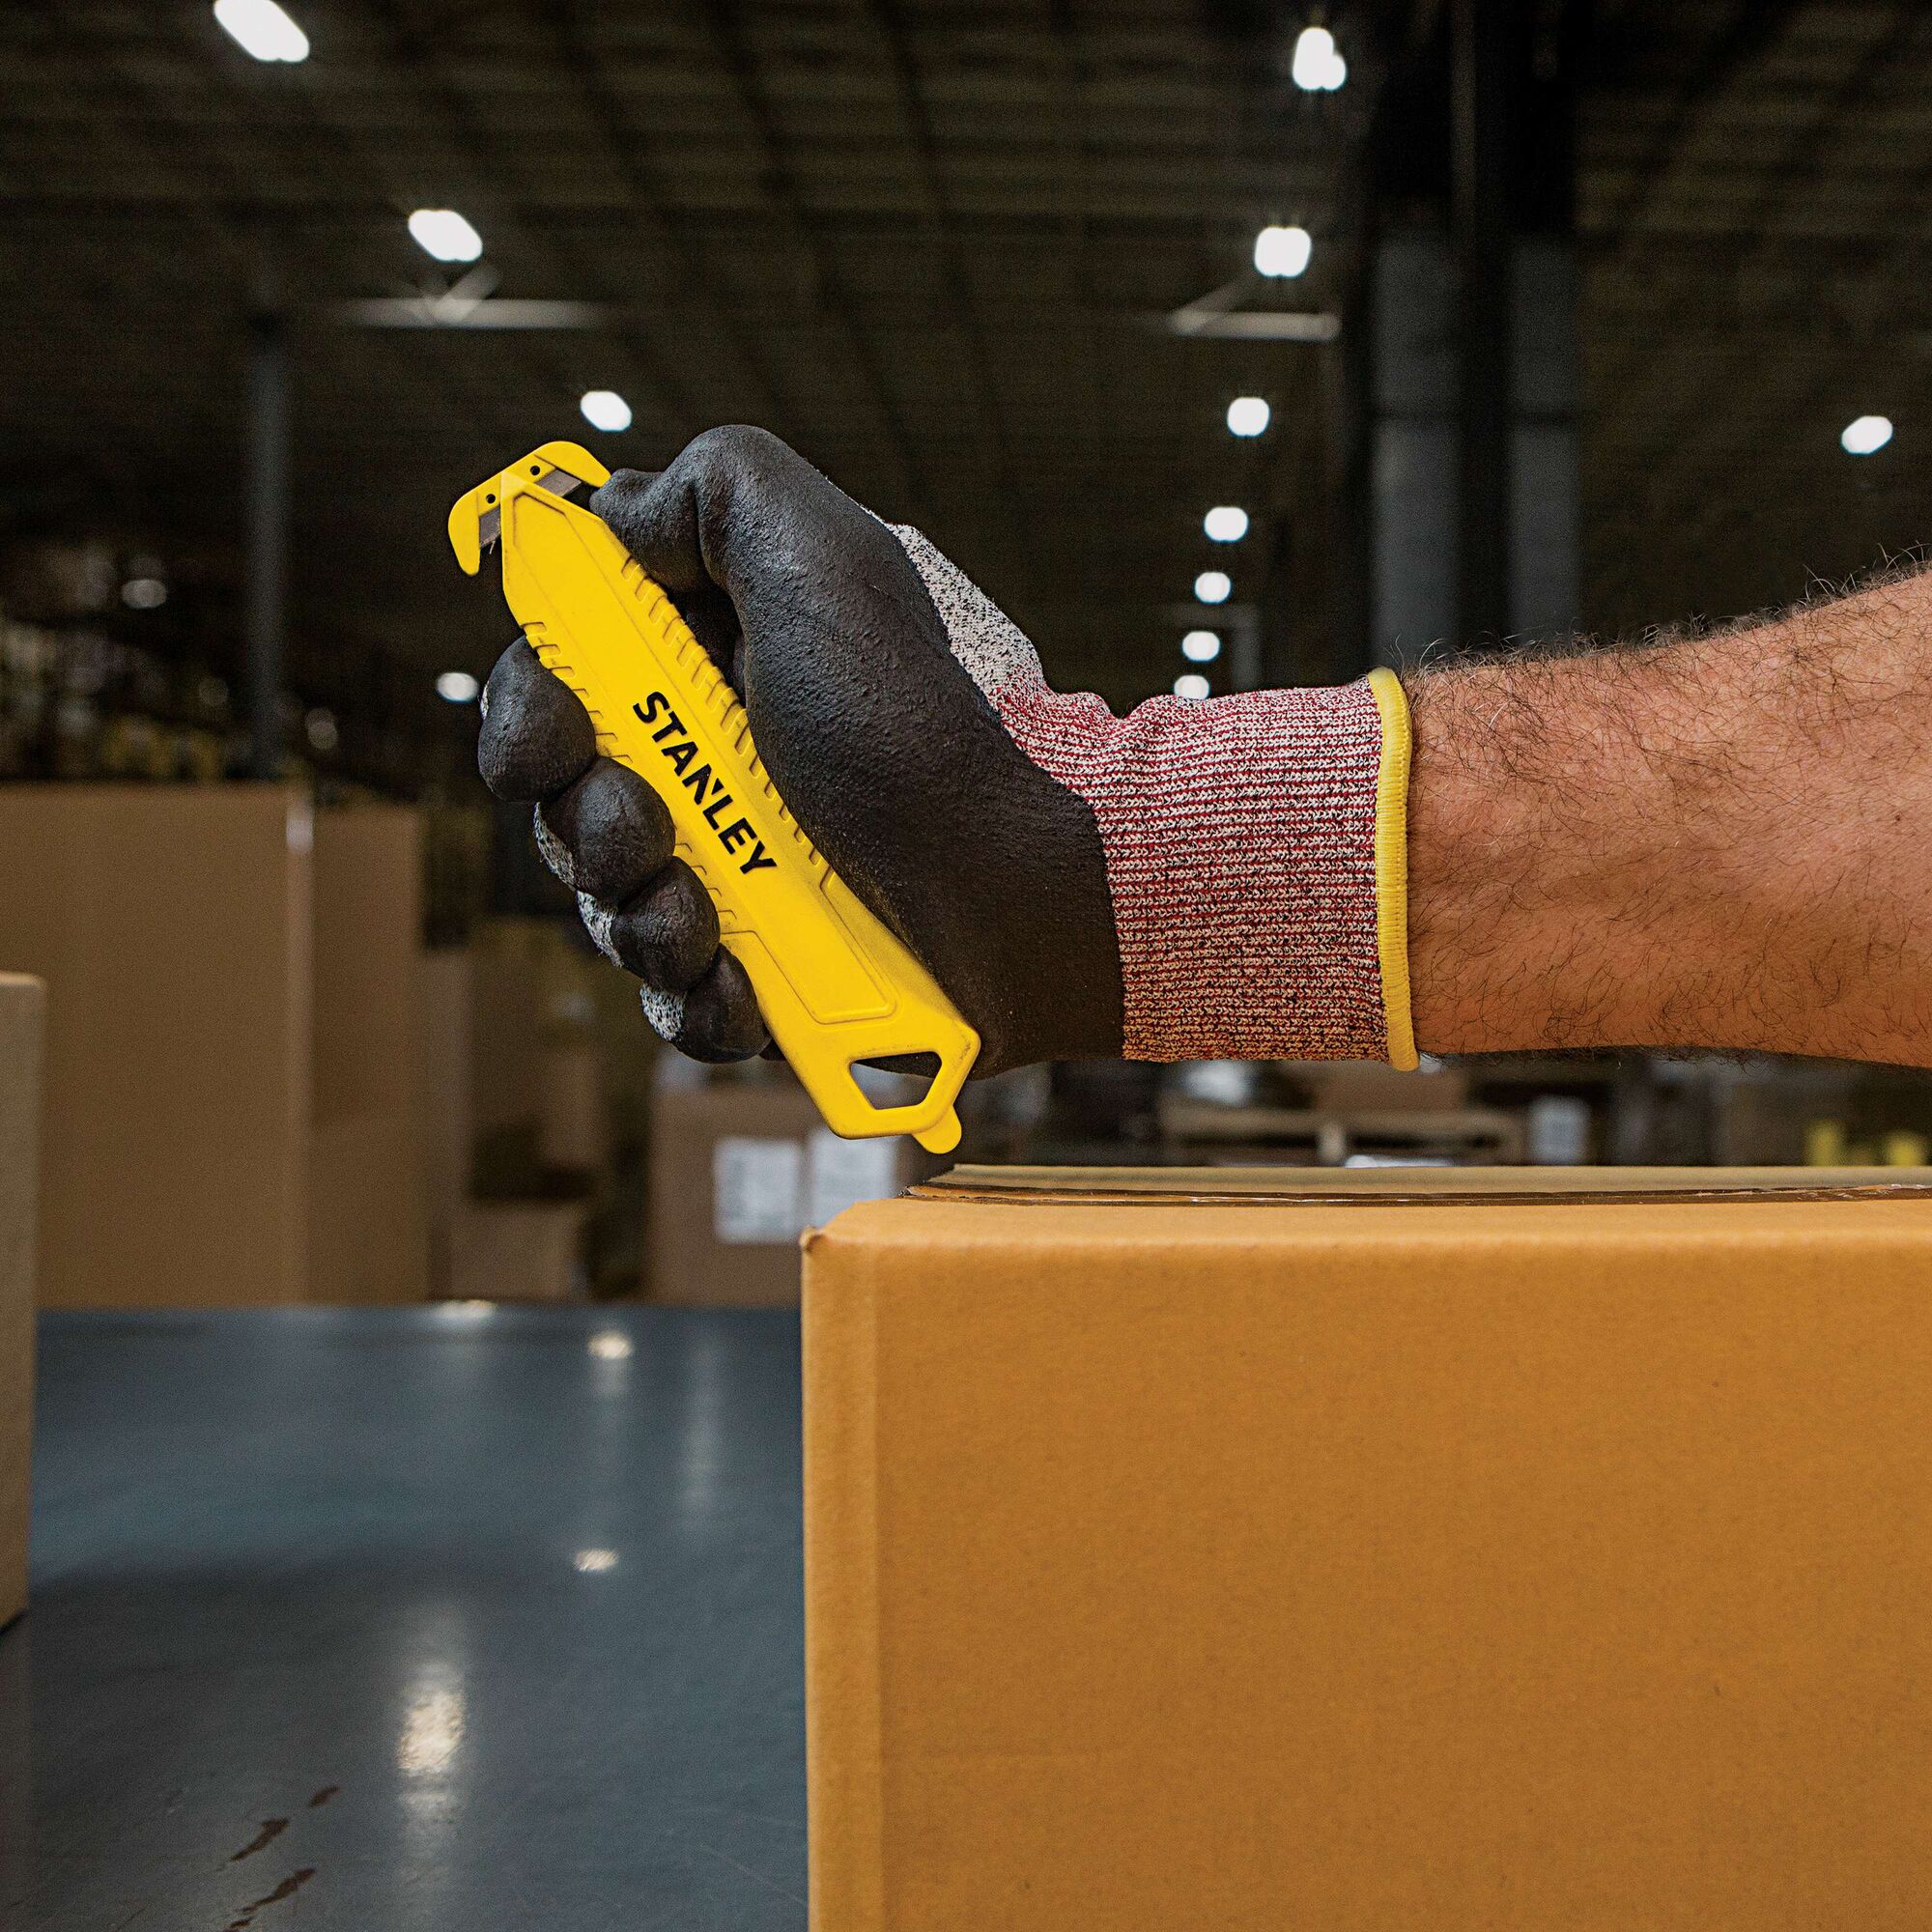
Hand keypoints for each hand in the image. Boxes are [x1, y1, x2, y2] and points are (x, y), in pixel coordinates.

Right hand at [478, 426, 1406, 1073]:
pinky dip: (693, 1000)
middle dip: (584, 824)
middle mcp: (710, 773)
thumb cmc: (917, 722)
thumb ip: (707, 492)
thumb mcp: (820, 555)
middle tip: (648, 830)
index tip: (558, 737)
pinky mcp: (766, 980)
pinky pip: (673, 1008)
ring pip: (607, 915)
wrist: (1017, 879)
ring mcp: (738, 881)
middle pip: (563, 809)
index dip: (531, 714)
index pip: (554, 690)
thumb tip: (602, 514)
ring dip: (635, 916)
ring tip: (705, 915)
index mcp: (705, 673)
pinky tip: (739, 982)